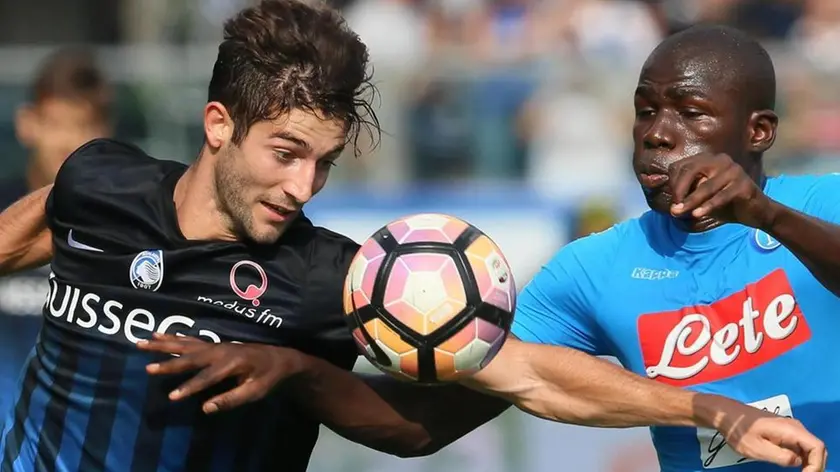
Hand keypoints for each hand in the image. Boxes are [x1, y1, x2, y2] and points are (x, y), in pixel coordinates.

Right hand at [136, 333, 309, 413]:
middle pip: (191, 357)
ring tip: (142, 342)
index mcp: (232, 363)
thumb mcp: (256, 391)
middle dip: (169, 363)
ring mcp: (216, 345)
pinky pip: (189, 340)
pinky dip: (173, 337)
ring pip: (186, 344)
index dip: (190, 387)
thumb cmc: (268, 376)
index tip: (172, 397)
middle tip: (148, 368)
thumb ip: (232, 399)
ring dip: (163, 344)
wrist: (279, 357)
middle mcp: (221, 351)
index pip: (207, 377)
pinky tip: (158, 334)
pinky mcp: (213, 344)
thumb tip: (206, 408)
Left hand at [667, 153, 774, 228]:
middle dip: (679, 190)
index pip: (682, 166)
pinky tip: (697, 215)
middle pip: (691, 170)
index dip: (673, 183)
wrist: (755, 212)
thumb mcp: (701, 196)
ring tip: (678, 213)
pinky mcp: (744, 185)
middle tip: (673, 208)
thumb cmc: (724, 203)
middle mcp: (721, 160)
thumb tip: (661, 193)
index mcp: (708, 159)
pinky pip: (721, 196)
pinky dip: (708, 206)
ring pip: (706, 186)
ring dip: (690, 201)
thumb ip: (685, 192)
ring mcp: (734, 171)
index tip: (672, 200)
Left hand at [701, 395, 826, 470]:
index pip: (817, 447)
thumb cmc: (739, 431)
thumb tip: (799, 462)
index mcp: (791, 429)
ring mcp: (789, 428)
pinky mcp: (783, 432)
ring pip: (808, 447)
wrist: (726, 415)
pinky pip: (799, 445)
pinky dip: (800, 457)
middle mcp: (794, 427)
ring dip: (808, 462)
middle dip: (814, 465)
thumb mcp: (758, 449)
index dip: (816, 465)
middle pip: (816, 448)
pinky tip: (792, 466)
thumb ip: (781, 457)